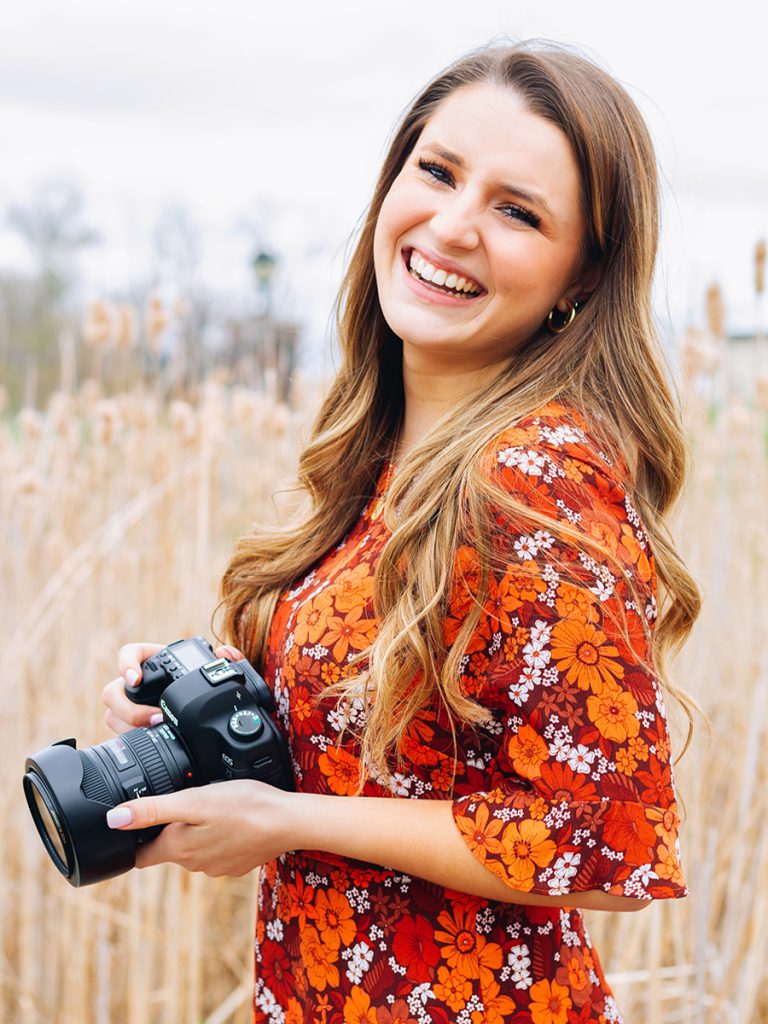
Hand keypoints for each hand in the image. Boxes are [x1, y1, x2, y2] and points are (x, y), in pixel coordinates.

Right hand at [102, 640, 244, 733]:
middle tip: (156, 717)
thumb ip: (230, 659)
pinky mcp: (133, 727)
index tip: (136, 678)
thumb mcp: (217, 673)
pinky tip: (151, 742)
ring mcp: (132, 707)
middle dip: (129, 708)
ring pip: (113, 716)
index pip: (129, 654)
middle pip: (113, 692)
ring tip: (156, 730)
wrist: (205, 712)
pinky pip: (121, 734)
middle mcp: (139, 685)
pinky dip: (133, 738)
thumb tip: (225, 653)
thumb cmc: (207, 685)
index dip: (126, 664)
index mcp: (154, 663)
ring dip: (130, 726)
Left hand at [105, 779, 293, 875]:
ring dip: (194, 833)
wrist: (290, 822)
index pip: (141, 855)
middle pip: (167, 849)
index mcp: (179, 849)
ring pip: (193, 850)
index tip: (135, 822)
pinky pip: (217, 851)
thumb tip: (114, 819)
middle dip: (167, 830)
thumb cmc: (245, 806)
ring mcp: (217, 868)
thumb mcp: (195, 800)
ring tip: (208, 808)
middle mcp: (195, 865)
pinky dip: (218, 837)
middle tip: (180, 801)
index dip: (133, 839)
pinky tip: (230, 821)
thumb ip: (154, 810)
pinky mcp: (237, 864)